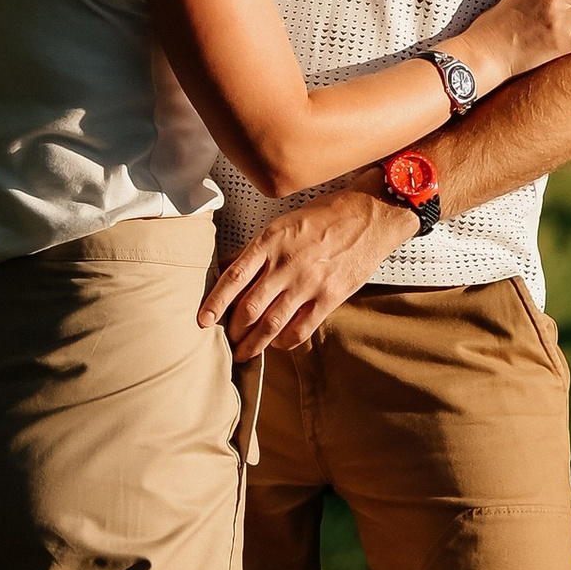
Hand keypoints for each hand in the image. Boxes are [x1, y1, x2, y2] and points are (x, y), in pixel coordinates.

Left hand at [202, 190, 418, 361]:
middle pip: (250, 307)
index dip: (215, 302)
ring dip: (254, 343)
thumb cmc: (323, 218)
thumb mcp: (282, 224)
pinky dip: (284, 342)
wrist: (368, 217)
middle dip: (234, 330)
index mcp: (270, 242)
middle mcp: (286, 263)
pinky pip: (301, 328)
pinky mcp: (329, 297)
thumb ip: (254, 250)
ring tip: (244, 352)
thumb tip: (224, 266)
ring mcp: (308, 282)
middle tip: (227, 341)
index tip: (202, 320)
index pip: (234, 277)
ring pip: (272, 323)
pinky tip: (276, 344)